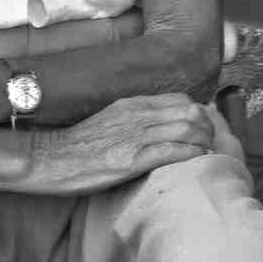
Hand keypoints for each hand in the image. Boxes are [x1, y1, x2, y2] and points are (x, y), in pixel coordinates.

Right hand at [30, 94, 221, 194]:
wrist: (51, 159)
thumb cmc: (78, 146)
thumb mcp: (108, 122)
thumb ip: (133, 121)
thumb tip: (156, 129)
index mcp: (132, 105)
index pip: (180, 99)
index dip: (199, 113)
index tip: (204, 128)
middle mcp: (137, 115)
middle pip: (191, 111)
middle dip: (209, 127)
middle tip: (212, 142)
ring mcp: (136, 137)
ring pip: (188, 128)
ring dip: (205, 141)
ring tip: (208, 153)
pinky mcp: (133, 160)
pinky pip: (174, 151)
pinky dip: (192, 155)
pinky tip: (197, 162)